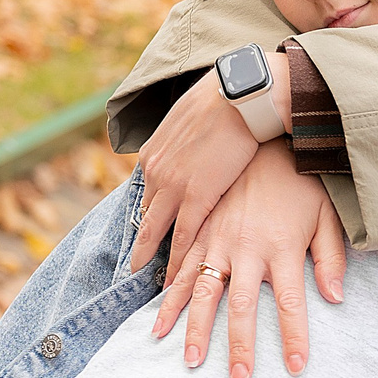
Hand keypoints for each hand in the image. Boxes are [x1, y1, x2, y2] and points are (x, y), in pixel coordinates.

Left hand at [127, 70, 271, 277]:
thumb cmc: (226, 98)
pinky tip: (177, 277)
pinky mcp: (196, 195)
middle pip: (147, 216)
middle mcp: (156, 170)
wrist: (241, 93)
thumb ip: (186, 136)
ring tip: (155, 283)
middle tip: (136, 269)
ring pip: (158, 231)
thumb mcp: (190, 115)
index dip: (151, 215)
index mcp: (154, 152)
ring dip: (154, 258)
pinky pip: (181, 235)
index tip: (150, 232)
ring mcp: (173, 185)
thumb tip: (194, 141)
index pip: (150, 193)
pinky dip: (177, 259)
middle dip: (142, 245)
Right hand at [156, 141, 347, 377]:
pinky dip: (169, 296)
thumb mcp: (327, 214)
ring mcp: (218, 239)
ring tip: (187, 361)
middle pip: (241, 307)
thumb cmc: (300, 180)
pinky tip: (159, 321)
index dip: (294, 336)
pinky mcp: (199, 230)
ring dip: (193, 328)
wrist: (260, 133)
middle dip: (239, 345)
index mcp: (282, 247)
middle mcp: (247, 248)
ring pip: (201, 291)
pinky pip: (181, 268)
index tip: (296, 367)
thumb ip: (331, 257)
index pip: (291, 303)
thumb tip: (335, 297)